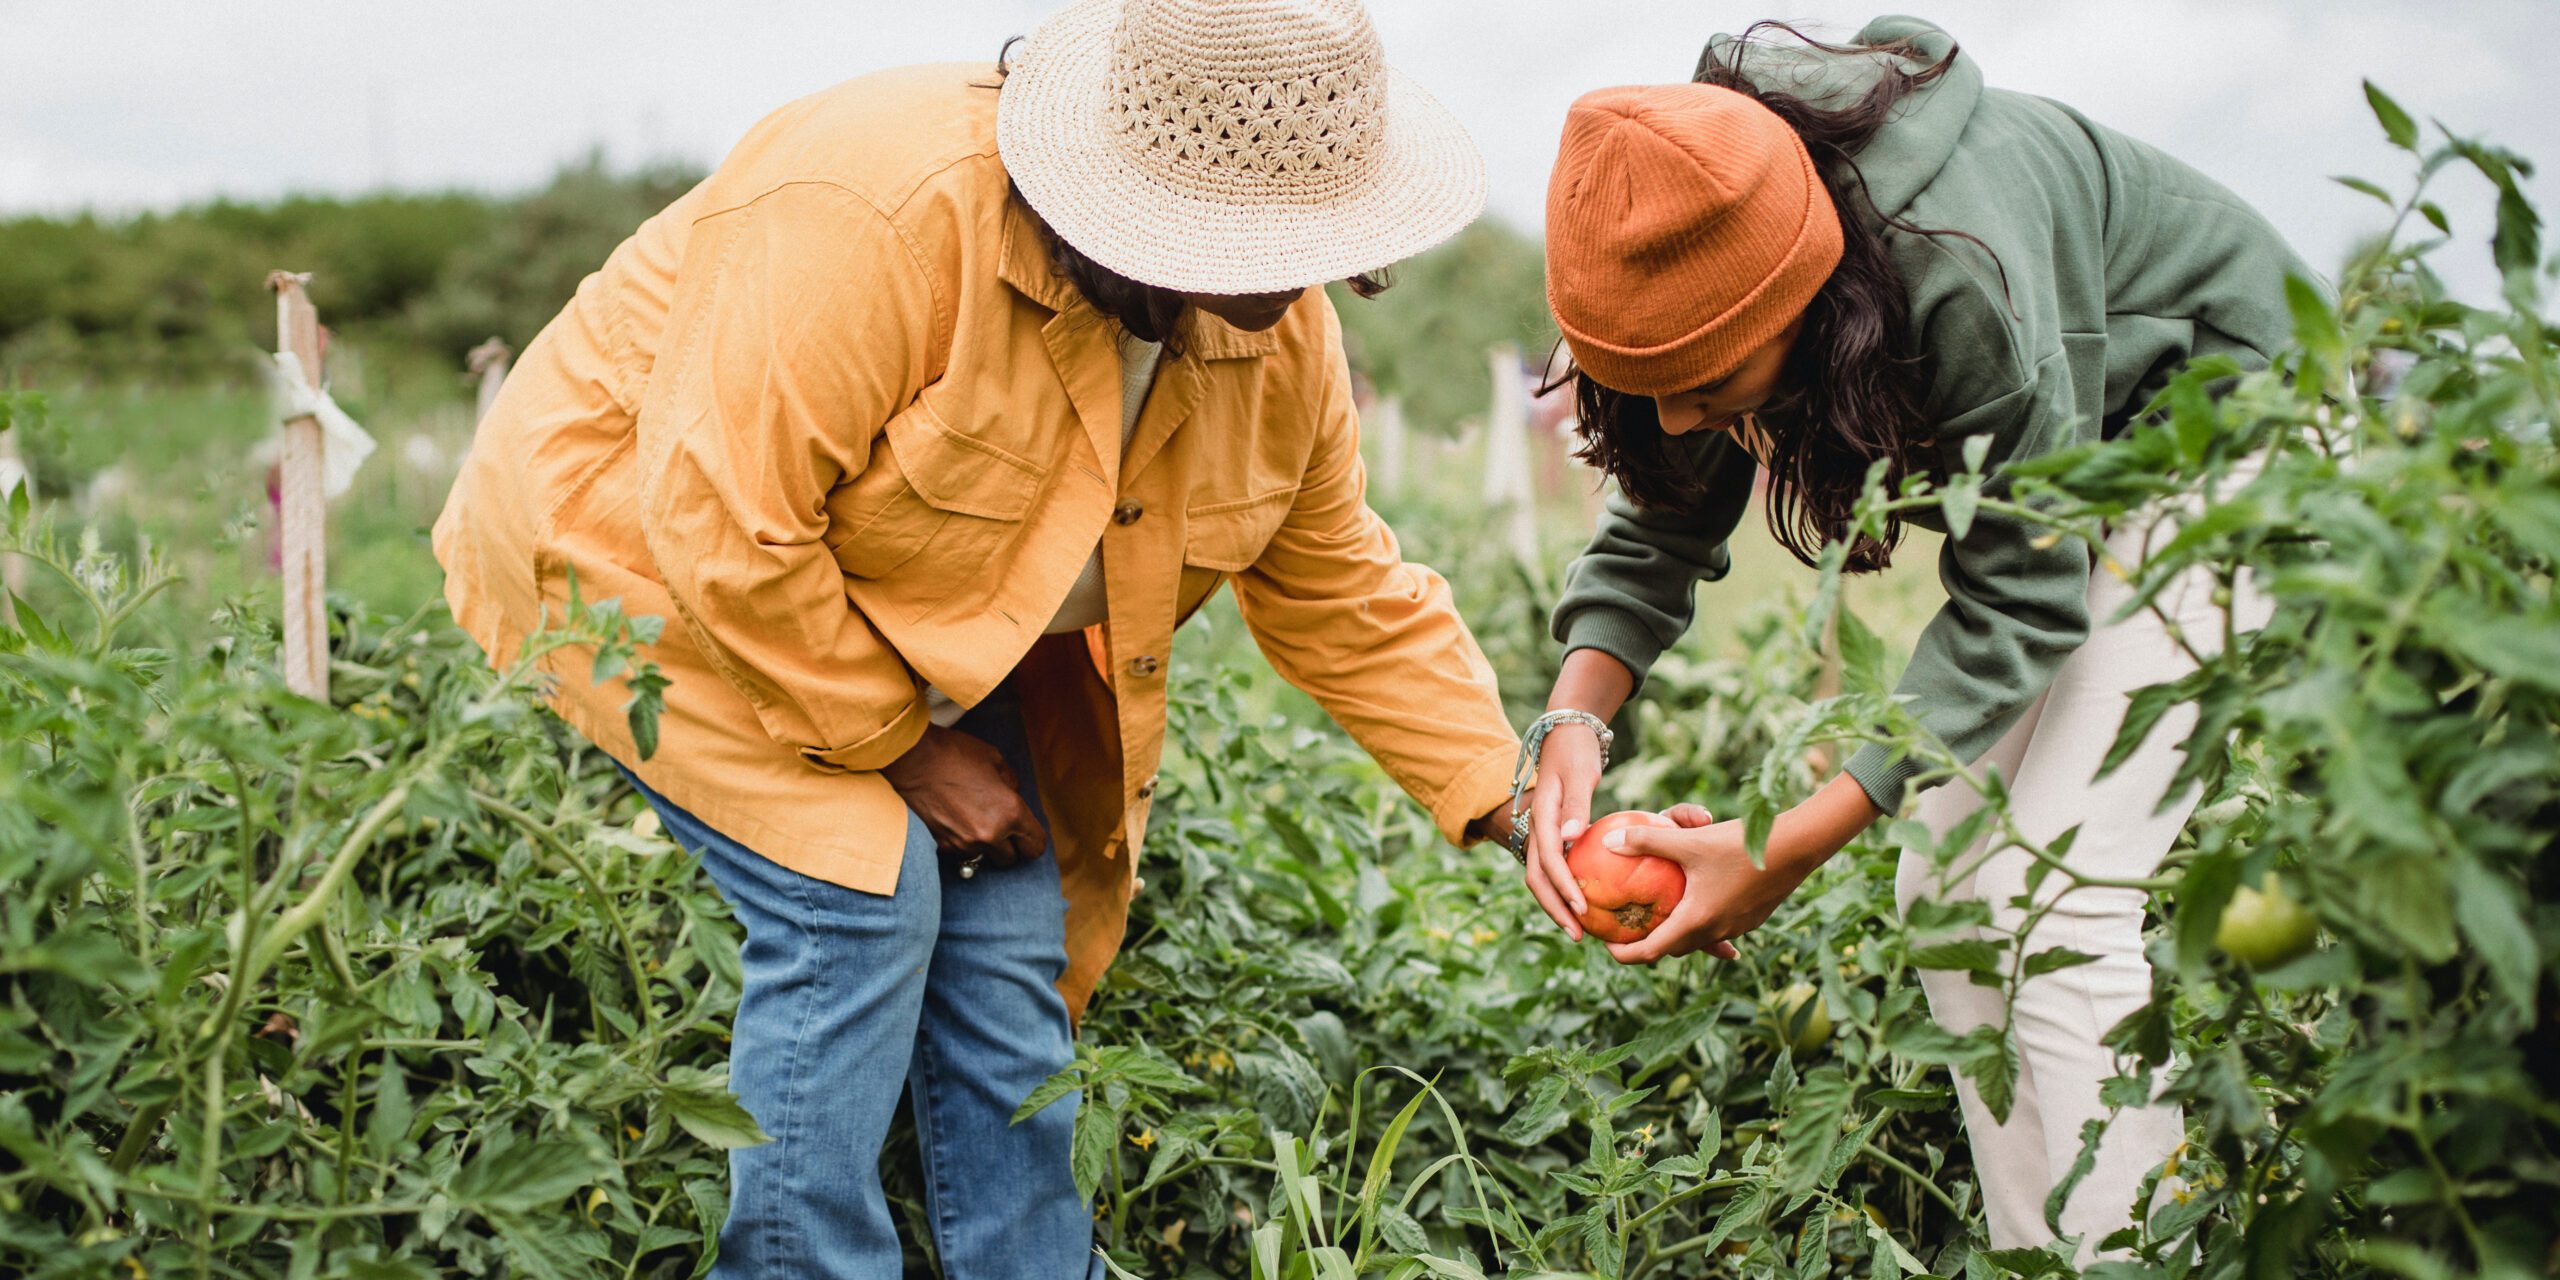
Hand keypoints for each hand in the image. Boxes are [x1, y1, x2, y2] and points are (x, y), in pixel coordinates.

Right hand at [879, 726, 1046, 869]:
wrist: (911, 758)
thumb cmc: (954, 753)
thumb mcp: (995, 759)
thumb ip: (1011, 783)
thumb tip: (1013, 797)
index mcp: (1010, 812)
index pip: (1035, 846)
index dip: (1033, 841)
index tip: (1027, 835)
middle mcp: (989, 834)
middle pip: (1010, 860)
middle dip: (1009, 846)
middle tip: (1001, 828)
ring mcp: (963, 843)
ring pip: (984, 858)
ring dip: (984, 845)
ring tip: (973, 819)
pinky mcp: (942, 846)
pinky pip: (961, 852)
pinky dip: (963, 842)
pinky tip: (955, 820)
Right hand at [1523, 724, 1602, 940]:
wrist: (1565, 734)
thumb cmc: (1576, 751)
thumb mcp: (1579, 772)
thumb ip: (1576, 803)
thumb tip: (1572, 836)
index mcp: (1542, 816)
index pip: (1548, 860)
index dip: (1562, 887)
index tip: (1582, 909)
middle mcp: (1537, 829)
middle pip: (1537, 878)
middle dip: (1554, 908)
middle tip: (1578, 935)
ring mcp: (1542, 834)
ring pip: (1541, 877)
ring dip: (1556, 904)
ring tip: (1579, 928)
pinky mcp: (1551, 836)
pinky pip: (1553, 869)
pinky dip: (1563, 890)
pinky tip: (1585, 903)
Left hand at [1601, 774, 1881, 964]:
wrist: (1797, 847)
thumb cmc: (1739, 845)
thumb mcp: (1689, 841)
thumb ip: (1646, 841)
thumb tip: (1609, 840)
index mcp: (1696, 921)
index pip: (1651, 952)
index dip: (1625, 954)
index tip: (1607, 946)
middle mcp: (1716, 930)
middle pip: (1673, 948)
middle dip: (1649, 943)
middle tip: (1629, 927)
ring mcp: (1738, 926)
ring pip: (1698, 938)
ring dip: (1677, 932)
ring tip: (1660, 914)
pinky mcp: (1753, 917)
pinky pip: (1719, 927)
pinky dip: (1702, 921)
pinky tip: (1699, 901)